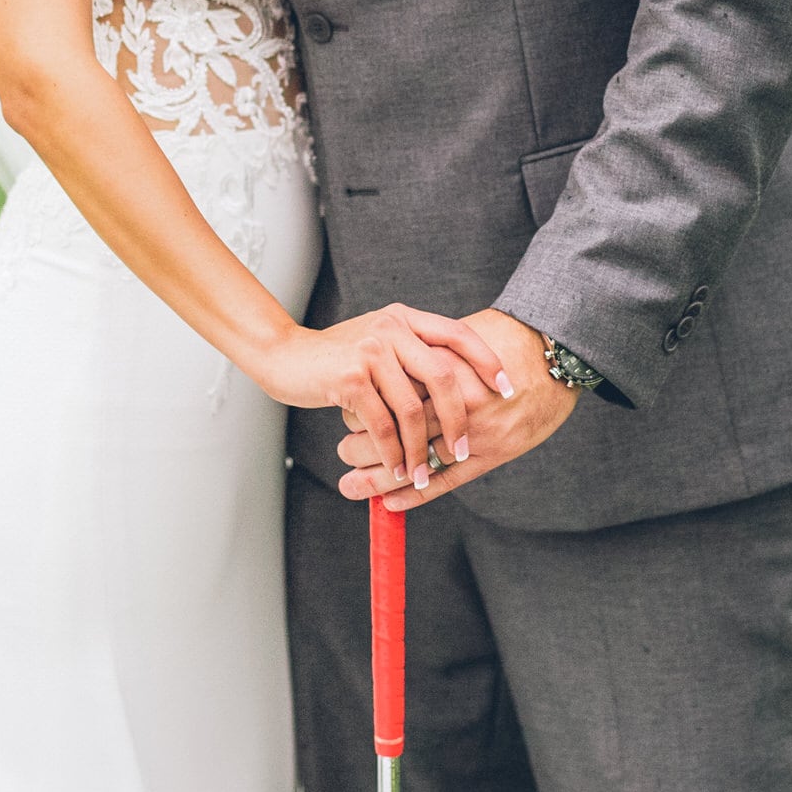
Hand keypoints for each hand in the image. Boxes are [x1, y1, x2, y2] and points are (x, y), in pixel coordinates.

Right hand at [252, 305, 504, 492]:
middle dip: (458, 419)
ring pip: (412, 409)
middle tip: (464, 450)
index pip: (459, 334)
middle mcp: (392, 328)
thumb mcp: (377, 342)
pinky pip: (383, 424)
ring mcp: (371, 351)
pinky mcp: (351, 378)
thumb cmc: (334, 357)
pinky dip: (393, 453)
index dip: (487, 360)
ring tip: (424, 473)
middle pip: (444, 377)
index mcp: (404, 318)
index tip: (506, 388)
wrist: (285, 355)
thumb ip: (409, 354)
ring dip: (421, 448)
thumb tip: (451, 386)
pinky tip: (397, 469)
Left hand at [336, 310, 576, 509]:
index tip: (346, 411)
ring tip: (350, 484)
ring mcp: (474, 432)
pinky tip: (389, 504)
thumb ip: (427, 350)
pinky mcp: (492, 454)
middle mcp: (454, 403)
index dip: (363, 407)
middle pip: (395, 429)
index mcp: (441, 369)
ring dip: (379, 476)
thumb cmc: (510, 340)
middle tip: (341, 451)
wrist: (558, 359)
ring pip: (415, 460)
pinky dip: (415, 495)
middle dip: (362, 445)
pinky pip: (447, 481)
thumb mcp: (462, 336)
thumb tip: (392, 357)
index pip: (388, 395)